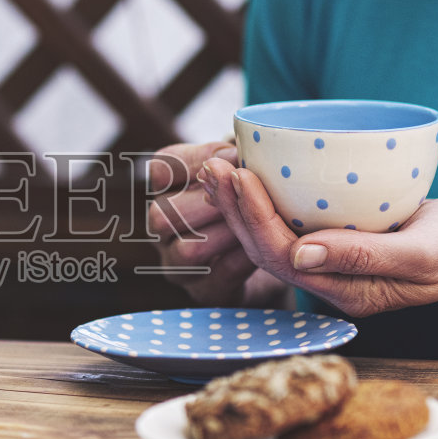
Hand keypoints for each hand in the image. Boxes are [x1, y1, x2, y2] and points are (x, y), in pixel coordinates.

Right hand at [146, 142, 289, 306]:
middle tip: (251, 189)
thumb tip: (245, 146)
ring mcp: (177, 265)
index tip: (236, 153)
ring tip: (261, 219)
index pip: (161, 168)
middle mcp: (161, 229)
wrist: (276, 251)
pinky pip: (219, 275)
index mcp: (166, 189)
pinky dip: (246, 258)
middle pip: (164, 213)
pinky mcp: (204, 293)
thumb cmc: (257, 196)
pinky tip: (270, 244)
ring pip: (188, 250)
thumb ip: (241, 154)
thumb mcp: (246, 167)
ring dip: (229, 232)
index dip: (198, 159)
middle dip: (212, 201)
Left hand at [201, 155, 437, 318]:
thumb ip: (365, 258)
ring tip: (219, 165)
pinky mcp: (339, 239)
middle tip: (213, 165)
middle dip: (235, 208)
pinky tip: (253, 172)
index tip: (239, 176)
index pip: (284, 257)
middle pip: (267, 248)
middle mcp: (332, 281)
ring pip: (273, 236)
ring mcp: (334, 262)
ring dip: (242, 203)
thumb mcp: (423, 253)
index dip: (255, 219)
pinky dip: (268, 199)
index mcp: (347, 292)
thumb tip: (301, 256)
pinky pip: (292, 222)